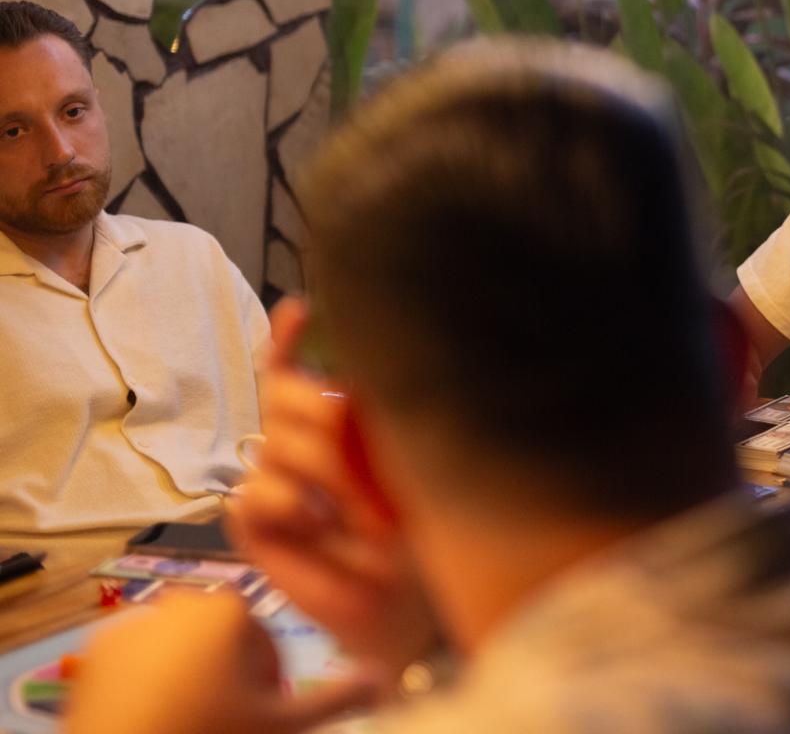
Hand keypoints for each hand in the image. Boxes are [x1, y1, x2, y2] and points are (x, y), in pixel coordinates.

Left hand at [62, 591, 376, 733]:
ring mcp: (134, 620)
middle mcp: (182, 599)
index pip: (265, 637)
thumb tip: (388, 679)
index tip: (254, 711)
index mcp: (230, 607)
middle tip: (224, 717)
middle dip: (229, 673)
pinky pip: (140, 656)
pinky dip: (149, 678)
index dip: (266, 678)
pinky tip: (155, 713)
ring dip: (192, 674)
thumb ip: (338, 697)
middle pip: (224, 637)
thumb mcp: (281, 724)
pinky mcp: (97, 647)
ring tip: (190, 717)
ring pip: (183, 647)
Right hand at [227, 301, 437, 676]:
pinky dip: (286, 504)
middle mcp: (299, 447)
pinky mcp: (255, 529)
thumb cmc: (419, 526)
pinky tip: (319, 524)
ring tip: (363, 508)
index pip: (296, 372)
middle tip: (367, 463)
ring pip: (270, 445)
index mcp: (332, 423)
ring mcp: (275, 486)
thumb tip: (350, 373)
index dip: (289, 340)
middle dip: (322, 417)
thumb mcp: (406, 457)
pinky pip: (249, 496)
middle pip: (281, 399)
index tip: (300, 308)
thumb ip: (371, 414)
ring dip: (321, 471)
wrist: (411, 602)